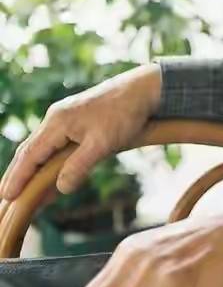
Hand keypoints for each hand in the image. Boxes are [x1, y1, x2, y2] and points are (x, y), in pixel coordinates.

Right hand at [0, 64, 162, 200]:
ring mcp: (66, 117)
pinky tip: (51, 174)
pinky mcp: (77, 119)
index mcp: (57, 122)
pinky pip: (55, 143)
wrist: (145, 89)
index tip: (6, 196)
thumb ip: (79, 166)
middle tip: (7, 197)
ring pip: (42, 147)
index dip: (18, 177)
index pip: (30, 155)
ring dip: (33, 168)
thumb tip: (60, 188)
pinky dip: (48, 160)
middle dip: (18, 174)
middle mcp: (56, 118)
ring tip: (24, 191)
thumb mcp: (103, 144)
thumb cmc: (125, 113)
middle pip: (30, 150)